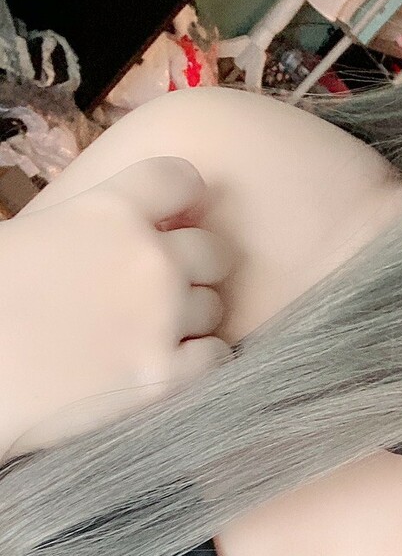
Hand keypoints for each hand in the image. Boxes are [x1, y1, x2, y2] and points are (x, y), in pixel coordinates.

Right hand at [1, 156, 233, 455]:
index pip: (180, 179)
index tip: (176, 216)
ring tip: (154, 327)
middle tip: (166, 284)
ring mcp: (162, 319)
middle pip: (213, 250)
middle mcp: (148, 259)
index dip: (182, 197)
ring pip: (214, 305)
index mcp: (109, 211)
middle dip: (195, 264)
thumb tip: (118, 225)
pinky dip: (198, 357)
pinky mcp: (163, 375)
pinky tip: (168, 359)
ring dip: (193, 315)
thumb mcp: (32, 233)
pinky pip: (215, 355)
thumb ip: (89, 223)